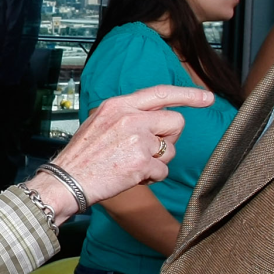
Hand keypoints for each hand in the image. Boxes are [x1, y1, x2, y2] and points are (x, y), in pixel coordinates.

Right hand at [26, 85, 212, 222]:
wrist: (66, 181)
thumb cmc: (83, 156)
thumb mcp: (100, 122)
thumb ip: (127, 115)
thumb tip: (156, 117)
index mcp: (119, 104)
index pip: (161, 92)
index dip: (188, 94)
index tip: (207, 98)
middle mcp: (130, 117)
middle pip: (175, 121)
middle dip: (170, 137)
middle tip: (150, 149)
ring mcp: (136, 138)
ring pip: (171, 148)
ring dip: (158, 161)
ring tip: (133, 164)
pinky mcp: (141, 162)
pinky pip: (162, 171)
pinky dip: (151, 178)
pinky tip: (131, 177)